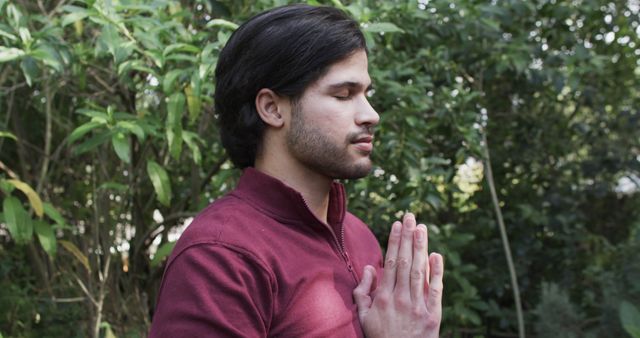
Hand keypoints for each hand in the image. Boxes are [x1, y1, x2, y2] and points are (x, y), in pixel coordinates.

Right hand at [353, 213, 443, 337]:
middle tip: (411, 216)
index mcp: (383, 297)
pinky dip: (437, 272)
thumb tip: (369, 267)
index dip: (395, 241)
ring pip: (420, 271)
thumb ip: (362, 292)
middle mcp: (400, 298)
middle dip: (408, 237)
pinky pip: (436, 290)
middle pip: (406, 262)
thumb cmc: (380, 337)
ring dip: (421, 247)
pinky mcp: (433, 315)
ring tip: (422, 228)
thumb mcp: (363, 317)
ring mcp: (418, 306)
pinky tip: (436, 255)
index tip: (398, 224)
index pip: (391, 263)